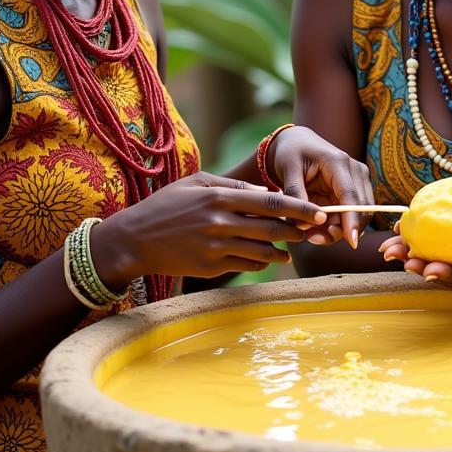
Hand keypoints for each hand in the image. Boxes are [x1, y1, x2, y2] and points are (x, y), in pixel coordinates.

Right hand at [92, 173, 329, 287]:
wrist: (132, 241)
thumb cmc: (166, 205)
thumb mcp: (197, 183)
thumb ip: (233, 185)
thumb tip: (265, 192)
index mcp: (220, 197)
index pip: (271, 202)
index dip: (299, 208)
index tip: (319, 212)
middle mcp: (220, 223)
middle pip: (272, 229)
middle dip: (297, 231)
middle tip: (312, 231)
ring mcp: (216, 248)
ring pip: (262, 252)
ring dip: (282, 251)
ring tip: (290, 249)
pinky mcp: (210, 268)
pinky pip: (245, 265)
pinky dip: (261, 262)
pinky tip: (266, 258)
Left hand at [268, 126, 373, 248]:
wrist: (298, 142)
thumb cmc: (291, 153)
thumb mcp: (288, 170)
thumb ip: (295, 195)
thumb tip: (303, 224)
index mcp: (338, 162)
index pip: (351, 195)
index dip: (352, 220)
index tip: (351, 242)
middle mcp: (355, 171)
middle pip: (360, 209)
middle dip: (342, 230)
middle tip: (314, 239)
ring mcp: (357, 181)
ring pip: (358, 215)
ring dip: (338, 231)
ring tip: (311, 235)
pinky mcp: (353, 190)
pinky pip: (350, 215)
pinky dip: (336, 226)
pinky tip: (316, 230)